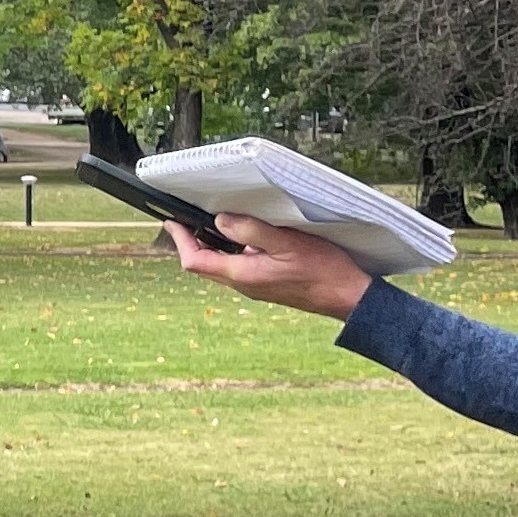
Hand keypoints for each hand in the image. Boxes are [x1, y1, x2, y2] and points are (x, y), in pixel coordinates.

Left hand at [168, 210, 372, 320]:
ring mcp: (253, 286)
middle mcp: (243, 284)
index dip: (180, 240)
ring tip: (208, 222)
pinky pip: (238, 267)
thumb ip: (252, 231)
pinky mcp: (265, 284)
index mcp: (242, 275)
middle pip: (203, 265)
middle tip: (185, 219)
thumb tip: (220, 221)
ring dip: (210, 246)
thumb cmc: (323, 270)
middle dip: (190, 242)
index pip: (195, 261)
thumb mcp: (287, 242)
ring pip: (220, 266)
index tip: (171, 221)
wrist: (347, 297)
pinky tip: (242, 235)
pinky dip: (229, 250)